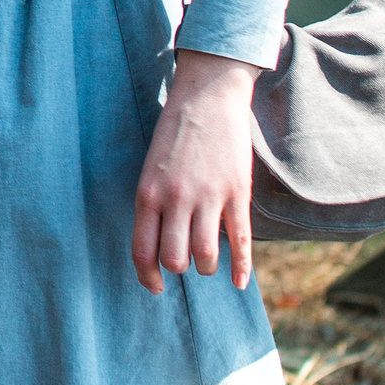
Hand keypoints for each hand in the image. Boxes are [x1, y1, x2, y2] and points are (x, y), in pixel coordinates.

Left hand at [132, 48, 261, 293]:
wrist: (207, 97)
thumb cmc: (174, 133)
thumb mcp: (151, 168)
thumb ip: (154, 205)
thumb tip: (159, 246)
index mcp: (148, 192)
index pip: (143, 250)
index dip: (148, 276)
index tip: (155, 287)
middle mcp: (176, 199)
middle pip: (175, 259)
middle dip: (179, 269)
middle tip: (184, 264)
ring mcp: (209, 197)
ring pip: (206, 256)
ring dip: (206, 267)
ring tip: (207, 262)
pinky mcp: (237, 192)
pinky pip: (240, 241)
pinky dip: (241, 267)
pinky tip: (239, 281)